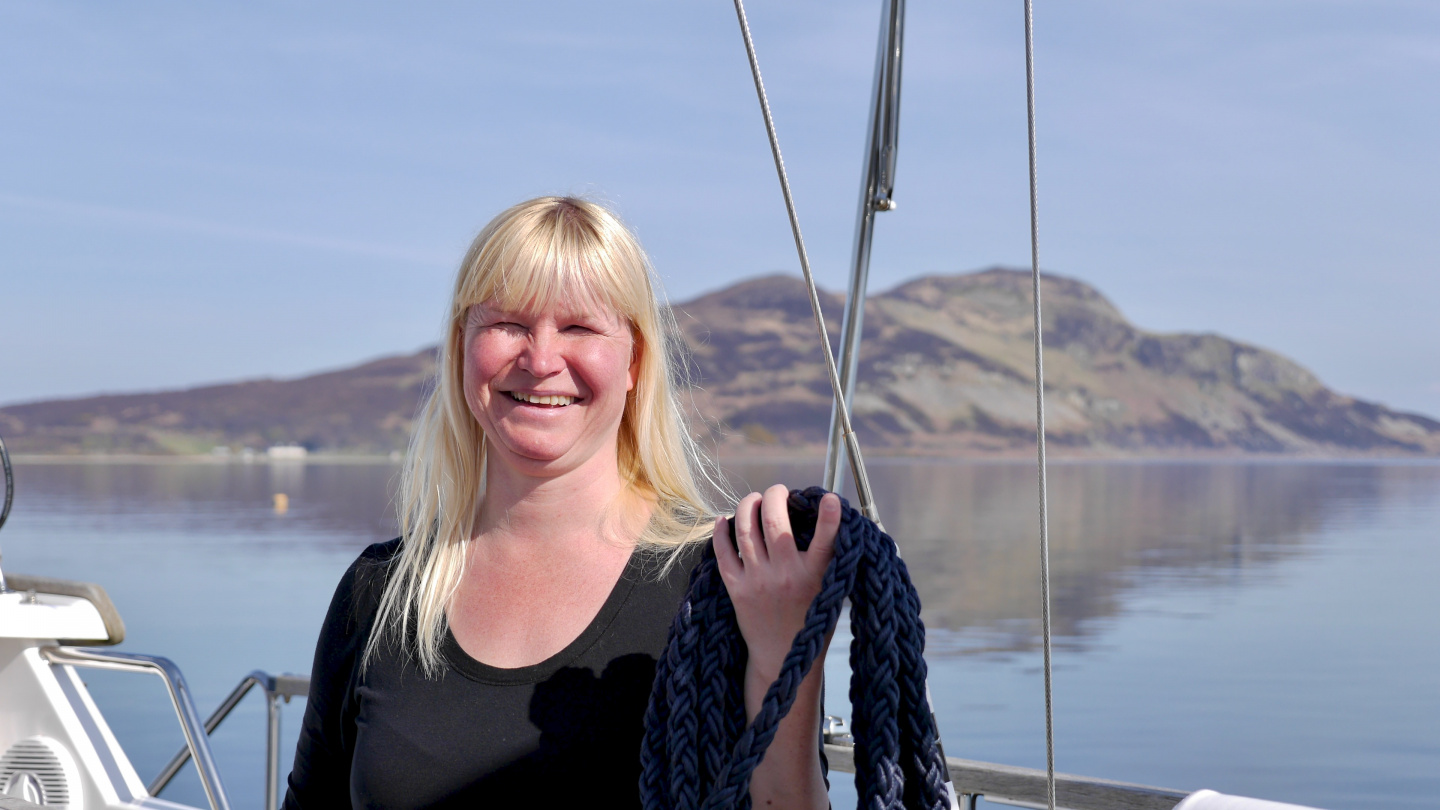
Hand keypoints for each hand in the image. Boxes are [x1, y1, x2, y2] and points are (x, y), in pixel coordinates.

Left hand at [714, 485, 840, 681]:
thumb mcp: (829, 589)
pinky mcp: (737, 589)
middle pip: (774, 521)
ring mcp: (758, 581)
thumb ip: (826, 558)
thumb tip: (826, 519)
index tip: (830, 498)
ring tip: (754, 500)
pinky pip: (723, 552)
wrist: (783, 658)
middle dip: (774, 496)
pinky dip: (721, 531)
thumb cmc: (810, 619)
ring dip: (748, 506)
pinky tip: (724, 519)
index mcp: (815, 576)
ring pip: (745, 530)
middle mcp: (785, 575)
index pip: (825, 541)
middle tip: (778, 491)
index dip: (830, 516)